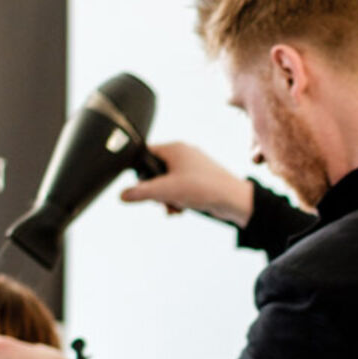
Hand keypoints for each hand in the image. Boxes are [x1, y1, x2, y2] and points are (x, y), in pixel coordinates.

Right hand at [120, 141, 256, 227]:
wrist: (235, 200)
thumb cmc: (204, 188)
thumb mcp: (166, 191)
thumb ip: (141, 192)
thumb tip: (122, 195)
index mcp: (174, 148)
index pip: (145, 153)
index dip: (139, 170)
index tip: (140, 186)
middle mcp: (183, 154)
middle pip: (155, 171)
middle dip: (155, 190)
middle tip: (160, 201)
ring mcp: (193, 167)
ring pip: (168, 182)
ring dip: (167, 198)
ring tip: (173, 208)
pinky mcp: (200, 180)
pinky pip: (180, 188)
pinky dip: (178, 199)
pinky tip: (182, 210)